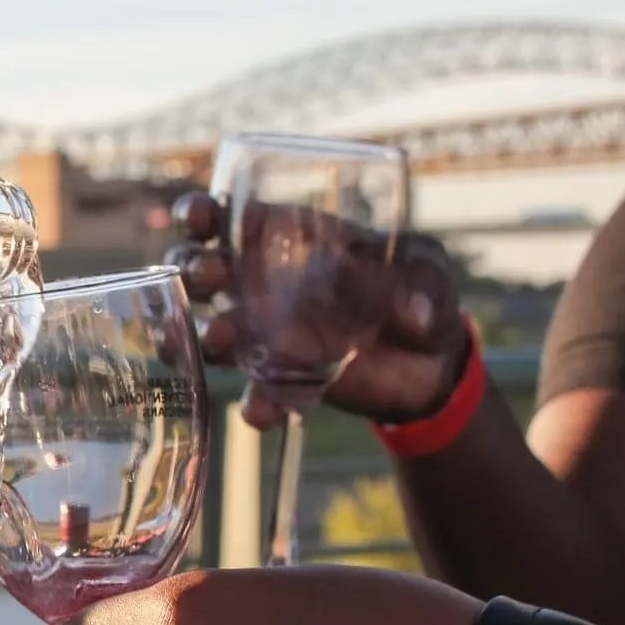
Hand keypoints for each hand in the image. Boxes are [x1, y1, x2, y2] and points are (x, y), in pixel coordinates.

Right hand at [165, 193, 471, 430]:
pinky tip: (264, 411)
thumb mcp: (429, 270)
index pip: (229, 218)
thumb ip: (421, 284)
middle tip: (209, 276)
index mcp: (289, 240)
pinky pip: (256, 394)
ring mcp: (266, 336)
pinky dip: (256, 405)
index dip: (202, 214)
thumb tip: (413, 314)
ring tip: (220, 339)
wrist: (430, 365)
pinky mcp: (283, 381)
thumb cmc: (421, 292)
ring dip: (206, 335)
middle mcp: (263, 286)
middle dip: (194, 270)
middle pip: (203, 272)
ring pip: (211, 332)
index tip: (198, 217)